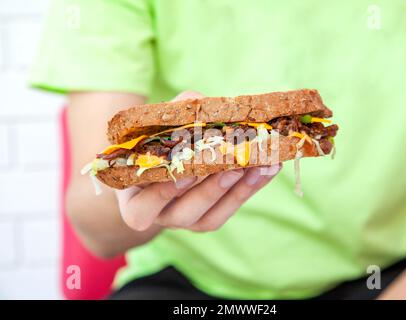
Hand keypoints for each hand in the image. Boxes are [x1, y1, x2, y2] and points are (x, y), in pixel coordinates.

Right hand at [115, 91, 281, 231]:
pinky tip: (268, 168)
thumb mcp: (151, 133)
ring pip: (211, 217)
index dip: (163, 194)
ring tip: (262, 166)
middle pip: (184, 213)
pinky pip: (229, 210)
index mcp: (135, 203)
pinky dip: (250, 188)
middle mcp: (159, 217)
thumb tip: (196, 99)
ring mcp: (185, 221)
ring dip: (238, 191)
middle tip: (233, 167)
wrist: (157, 170)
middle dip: (211, 190)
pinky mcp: (207, 219)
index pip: (141, 211)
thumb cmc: (150, 149)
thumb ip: (170, 117)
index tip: (185, 174)